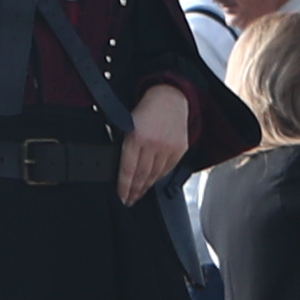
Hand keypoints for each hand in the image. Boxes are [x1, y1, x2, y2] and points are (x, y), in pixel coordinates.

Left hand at [117, 85, 190, 205]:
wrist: (170, 98)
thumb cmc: (145, 111)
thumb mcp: (126, 125)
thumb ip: (124, 146)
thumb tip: (119, 170)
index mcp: (136, 137)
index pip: (128, 169)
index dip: (124, 186)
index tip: (122, 196)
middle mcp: (153, 144)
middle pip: (142, 175)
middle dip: (134, 191)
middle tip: (129, 200)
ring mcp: (168, 147)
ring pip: (155, 174)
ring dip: (146, 187)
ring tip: (138, 194)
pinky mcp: (180, 149)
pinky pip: (167, 169)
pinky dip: (158, 177)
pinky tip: (152, 182)